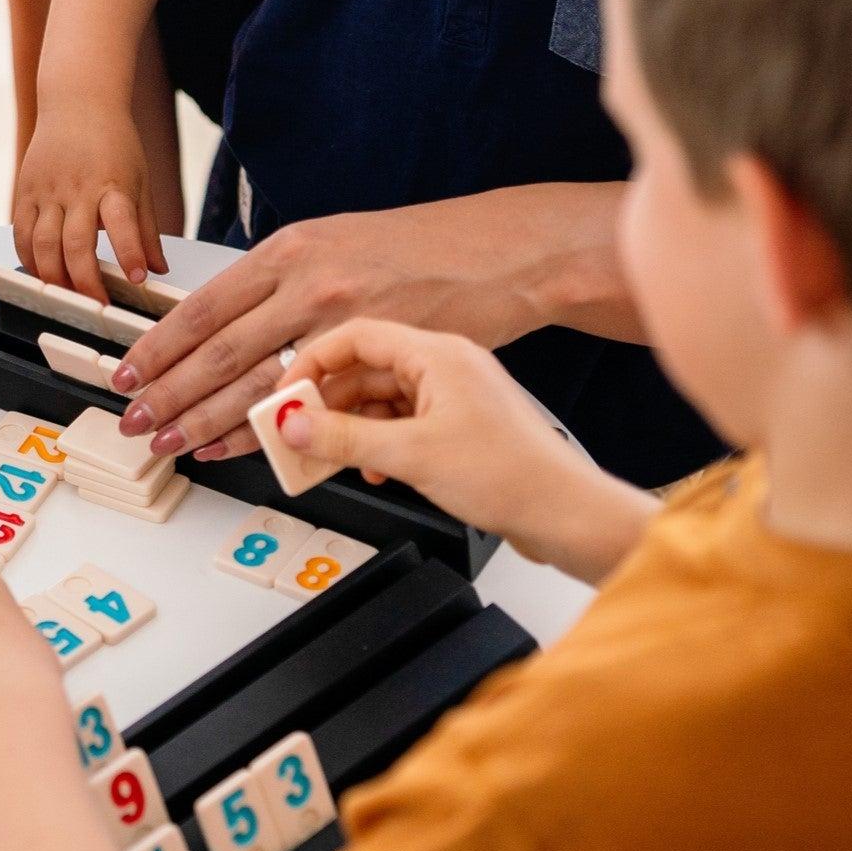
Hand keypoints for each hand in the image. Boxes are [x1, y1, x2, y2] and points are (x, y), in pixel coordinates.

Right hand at [11, 100, 161, 295]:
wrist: (77, 102)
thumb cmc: (113, 141)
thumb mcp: (140, 181)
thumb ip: (146, 229)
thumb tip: (157, 269)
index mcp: (113, 184)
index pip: (123, 223)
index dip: (130, 253)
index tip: (138, 279)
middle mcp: (77, 188)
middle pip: (76, 244)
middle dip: (85, 281)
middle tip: (96, 304)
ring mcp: (47, 189)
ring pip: (42, 244)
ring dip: (53, 276)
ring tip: (65, 295)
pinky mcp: (25, 190)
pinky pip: (20, 233)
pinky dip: (28, 258)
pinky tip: (40, 272)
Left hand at [112, 195, 563, 459]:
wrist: (498, 253)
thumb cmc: (418, 248)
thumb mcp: (334, 242)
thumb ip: (280, 279)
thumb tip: (227, 319)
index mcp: (288, 252)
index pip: (203, 306)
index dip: (159, 346)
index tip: (128, 372)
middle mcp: (307, 282)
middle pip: (218, 350)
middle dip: (168, 392)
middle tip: (134, 419)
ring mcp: (341, 319)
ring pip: (255, 382)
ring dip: (205, 419)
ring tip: (171, 441)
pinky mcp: (376, 356)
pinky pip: (308, 403)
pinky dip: (265, 430)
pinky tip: (232, 446)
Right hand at [272, 319, 648, 579]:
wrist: (567, 514)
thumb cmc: (514, 475)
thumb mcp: (413, 455)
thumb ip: (345, 437)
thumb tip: (296, 424)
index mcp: (438, 353)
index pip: (356, 337)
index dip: (313, 363)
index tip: (284, 394)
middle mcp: (446, 366)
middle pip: (365, 370)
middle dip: (327, 402)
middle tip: (296, 430)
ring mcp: (454, 397)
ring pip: (381, 400)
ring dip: (351, 428)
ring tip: (329, 456)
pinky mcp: (459, 427)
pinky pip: (401, 423)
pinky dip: (378, 443)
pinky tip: (373, 468)